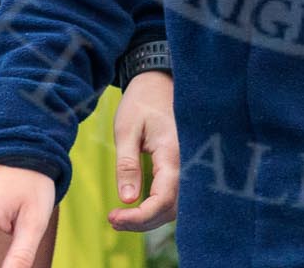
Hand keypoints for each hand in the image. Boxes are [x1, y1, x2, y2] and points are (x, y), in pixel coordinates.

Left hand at [108, 70, 177, 230]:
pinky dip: (158, 207)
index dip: (139, 217)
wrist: (159, 82)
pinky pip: (177, 196)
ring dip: (150, 217)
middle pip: (171, 209)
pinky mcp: (185, 166)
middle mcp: (188, 163)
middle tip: (113, 219)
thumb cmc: (141, 102)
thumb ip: (127, 165)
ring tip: (122, 216)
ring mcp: (190, 165)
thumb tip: (127, 200)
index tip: (113, 217)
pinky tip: (138, 206)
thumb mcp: (126, 130)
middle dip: (142, 222)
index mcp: (173, 153)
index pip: (163, 200)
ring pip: (176, 206)